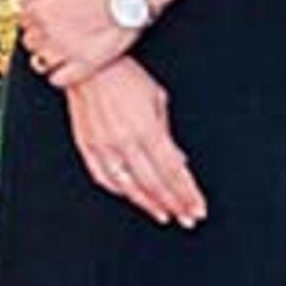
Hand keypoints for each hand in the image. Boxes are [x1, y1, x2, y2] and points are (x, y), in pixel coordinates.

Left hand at [21, 0, 137, 88]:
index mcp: (40, 8)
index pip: (23, 20)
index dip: (34, 20)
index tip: (43, 19)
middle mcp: (48, 30)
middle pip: (30, 41)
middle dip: (40, 38)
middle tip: (56, 34)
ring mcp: (65, 49)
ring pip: (40, 62)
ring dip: (48, 57)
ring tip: (62, 51)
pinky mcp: (85, 64)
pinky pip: (59, 79)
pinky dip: (60, 76)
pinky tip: (67, 69)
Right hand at [63, 57, 205, 228]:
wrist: (89, 67)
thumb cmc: (124, 76)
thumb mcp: (156, 98)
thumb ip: (167, 133)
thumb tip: (178, 160)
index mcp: (146, 128)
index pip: (173, 170)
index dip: (187, 193)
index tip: (197, 207)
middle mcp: (125, 141)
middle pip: (155, 183)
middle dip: (175, 204)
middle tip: (187, 218)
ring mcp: (104, 146)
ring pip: (129, 186)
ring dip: (149, 204)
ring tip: (164, 215)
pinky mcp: (87, 146)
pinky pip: (103, 177)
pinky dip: (120, 191)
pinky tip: (132, 197)